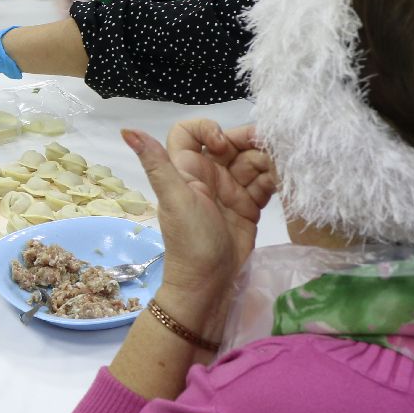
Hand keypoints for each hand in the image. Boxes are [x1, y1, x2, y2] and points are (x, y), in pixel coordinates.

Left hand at [122, 125, 271, 301]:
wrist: (209, 283)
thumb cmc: (189, 240)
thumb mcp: (174, 198)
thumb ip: (156, 164)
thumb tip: (126, 131)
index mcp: (186, 169)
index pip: (190, 132)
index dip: (208, 129)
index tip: (223, 146)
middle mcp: (208, 175)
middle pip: (231, 143)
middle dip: (250, 141)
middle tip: (273, 148)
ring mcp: (230, 190)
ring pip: (251, 161)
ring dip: (268, 159)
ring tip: (283, 168)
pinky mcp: (248, 206)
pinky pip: (263, 183)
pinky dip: (275, 179)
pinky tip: (287, 180)